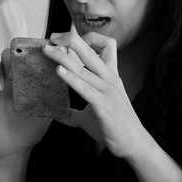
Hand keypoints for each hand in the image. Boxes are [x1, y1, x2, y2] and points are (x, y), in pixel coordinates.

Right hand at [0, 49, 50, 161]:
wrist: (14, 149)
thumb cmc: (31, 130)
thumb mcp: (45, 112)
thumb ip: (53, 97)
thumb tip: (68, 82)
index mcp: (25, 81)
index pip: (25, 58)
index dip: (28, 53)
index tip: (33, 57)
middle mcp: (9, 80)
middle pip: (7, 55)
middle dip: (12, 58)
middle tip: (17, 73)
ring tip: (2, 88)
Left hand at [44, 28, 149, 159]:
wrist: (133, 143)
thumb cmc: (113, 128)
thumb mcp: (91, 115)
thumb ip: (73, 112)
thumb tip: (56, 114)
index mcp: (110, 76)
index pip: (106, 45)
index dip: (87, 38)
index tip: (68, 42)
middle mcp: (109, 78)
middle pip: (90, 49)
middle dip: (69, 39)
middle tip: (52, 38)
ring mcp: (107, 90)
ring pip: (83, 66)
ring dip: (62, 56)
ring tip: (48, 51)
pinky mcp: (103, 104)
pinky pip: (85, 87)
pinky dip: (71, 78)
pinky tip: (58, 72)